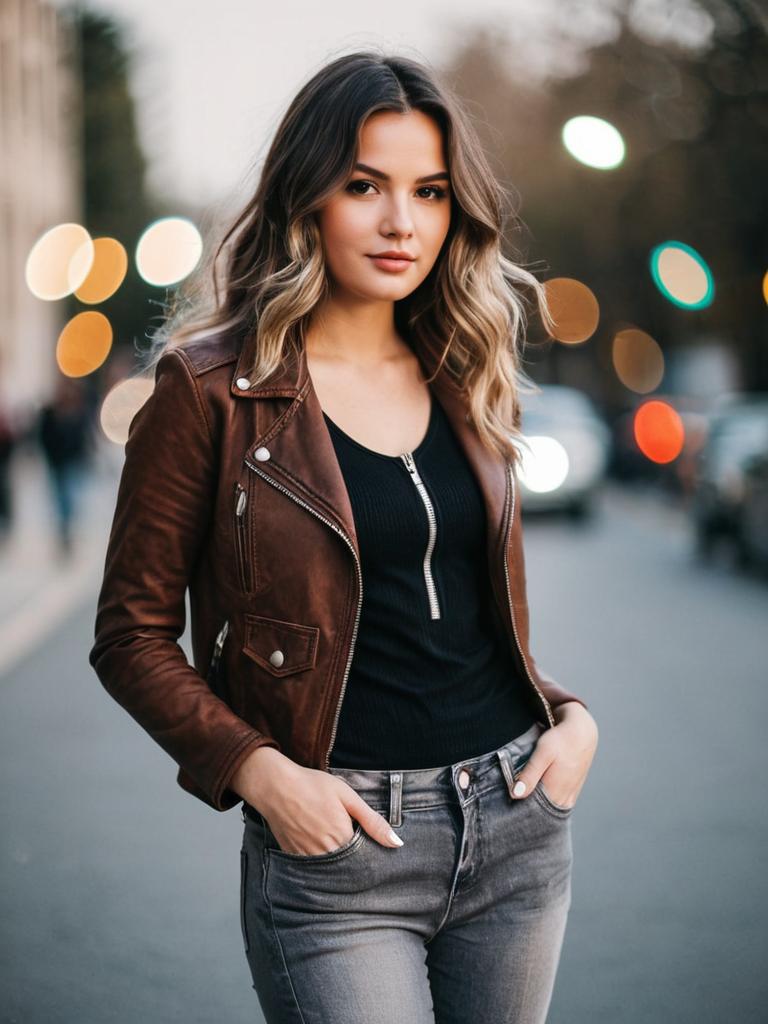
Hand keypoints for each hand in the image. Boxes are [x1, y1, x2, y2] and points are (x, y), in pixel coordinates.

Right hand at [229, 746, 403, 852]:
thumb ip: (372, 821)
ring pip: (331, 871)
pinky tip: (321, 847)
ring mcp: (308, 857)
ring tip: (337, 846)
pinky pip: (313, 868)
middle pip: (349, 868)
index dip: (371, 856)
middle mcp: (326, 852)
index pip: (365, 859)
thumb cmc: (312, 786)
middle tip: (356, 847)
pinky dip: (321, 862)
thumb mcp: (347, 796)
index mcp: (342, 837)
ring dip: (339, 864)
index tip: (374, 850)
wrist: (275, 786)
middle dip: (356, 863)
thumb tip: (396, 843)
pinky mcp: (294, 856)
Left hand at [511, 702, 597, 808]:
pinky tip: (539, 795)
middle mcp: (563, 797)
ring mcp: (570, 795)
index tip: (507, 805)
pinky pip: (559, 803)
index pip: (532, 810)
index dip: (518, 809)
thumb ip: (530, 774)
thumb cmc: (560, 740)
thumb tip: (515, 795)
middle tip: (513, 801)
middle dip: (527, 809)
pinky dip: (548, 803)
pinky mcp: (573, 790)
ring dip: (538, 806)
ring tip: (524, 797)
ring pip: (550, 808)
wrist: (582, 733)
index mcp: (554, 790)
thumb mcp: (543, 753)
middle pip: (541, 811)